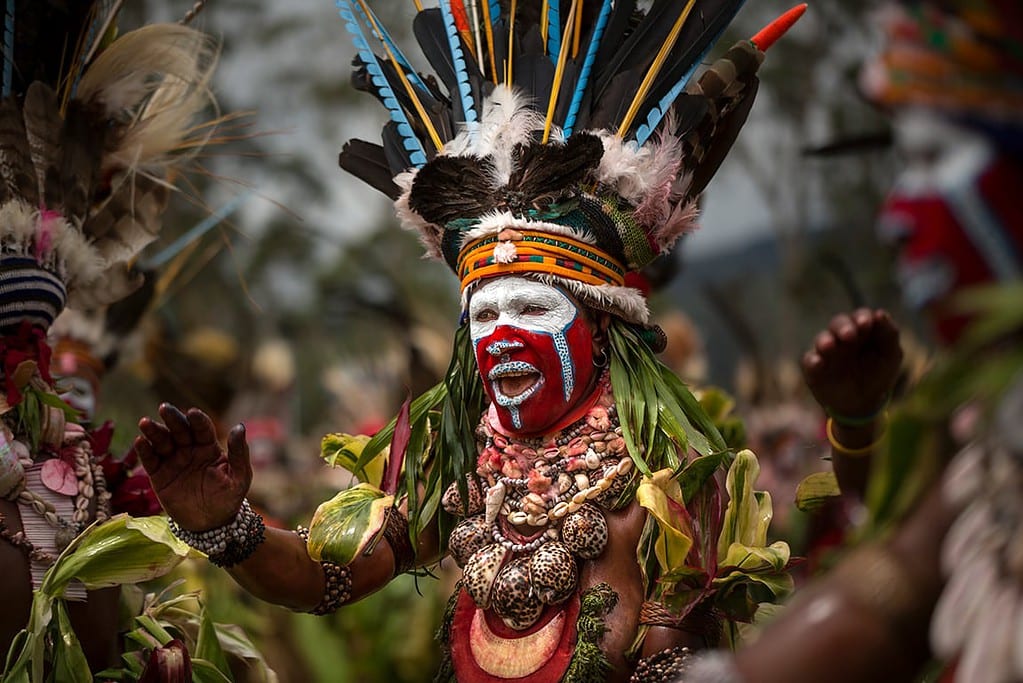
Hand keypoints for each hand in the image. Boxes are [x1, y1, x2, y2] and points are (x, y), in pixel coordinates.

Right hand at [135, 403, 250, 530]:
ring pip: (162, 442)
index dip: (197, 420)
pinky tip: (140, 441)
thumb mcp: (240, 476)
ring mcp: (173, 461)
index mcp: (209, 447)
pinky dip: (144, 451)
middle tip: (164, 408)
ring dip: (154, 431)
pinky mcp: (159, 475)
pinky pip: (150, 460)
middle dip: (173, 419)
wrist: (211, 524)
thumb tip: (240, 426)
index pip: (203, 429)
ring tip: (145, 423)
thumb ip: (239, 452)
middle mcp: (189, 450)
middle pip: (180, 430)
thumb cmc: (229, 497)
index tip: (192, 413)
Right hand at [802, 309, 902, 420]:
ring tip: (829, 346)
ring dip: (825, 340)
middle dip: (843, 327)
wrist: (863, 405)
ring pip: (822, 339)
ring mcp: (827, 352)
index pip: (860, 317)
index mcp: (862, 332)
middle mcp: (842, 338)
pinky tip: (818, 362)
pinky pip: (809, 360)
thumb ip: (889, 334)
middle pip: (838, 323)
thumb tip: (880, 313)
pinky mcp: (814, 368)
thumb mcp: (890, 356)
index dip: (861, 317)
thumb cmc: (878, 376)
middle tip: (849, 335)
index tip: (865, 323)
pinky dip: (812, 360)